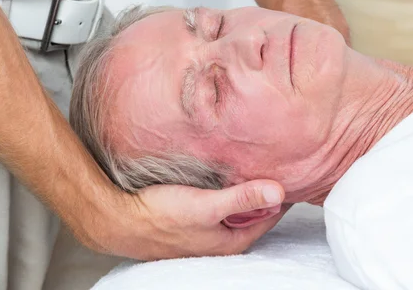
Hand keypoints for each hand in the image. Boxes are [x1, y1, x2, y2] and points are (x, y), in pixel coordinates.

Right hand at [86, 180, 285, 259]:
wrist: (120, 221)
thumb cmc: (160, 217)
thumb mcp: (207, 205)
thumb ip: (242, 198)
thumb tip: (279, 191)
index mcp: (230, 241)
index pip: (268, 217)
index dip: (280, 197)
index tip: (291, 177)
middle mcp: (219, 241)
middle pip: (251, 215)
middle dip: (263, 195)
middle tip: (274, 170)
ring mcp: (204, 233)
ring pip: (233, 212)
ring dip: (242, 195)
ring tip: (250, 172)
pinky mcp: (190, 223)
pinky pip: (216, 208)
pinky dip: (223, 195)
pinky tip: (219, 181)